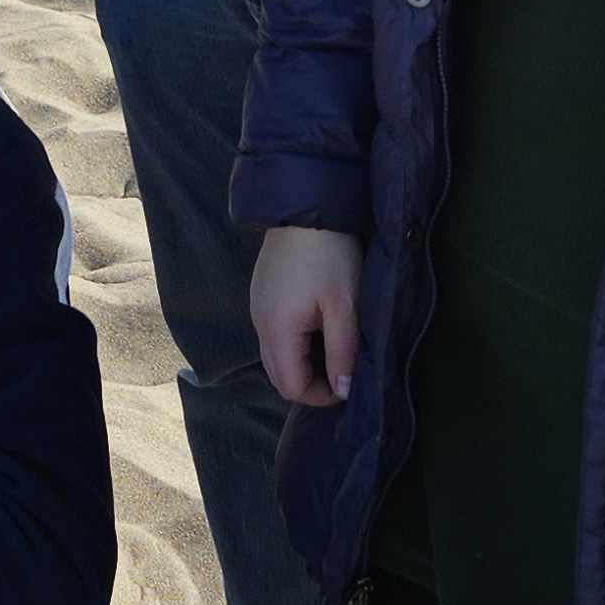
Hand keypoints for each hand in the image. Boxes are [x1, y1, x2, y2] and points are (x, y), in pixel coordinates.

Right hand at [252, 226, 362, 407]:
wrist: (306, 208)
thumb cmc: (330, 255)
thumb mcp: (345, 307)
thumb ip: (343, 353)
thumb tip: (344, 391)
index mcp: (277, 329)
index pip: (291, 386)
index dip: (320, 395)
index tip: (348, 384)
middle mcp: (259, 323)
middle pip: (278, 376)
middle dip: (309, 384)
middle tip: (341, 371)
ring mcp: (256, 308)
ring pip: (275, 356)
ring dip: (302, 364)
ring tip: (333, 347)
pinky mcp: (261, 296)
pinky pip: (273, 335)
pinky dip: (293, 344)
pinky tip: (317, 327)